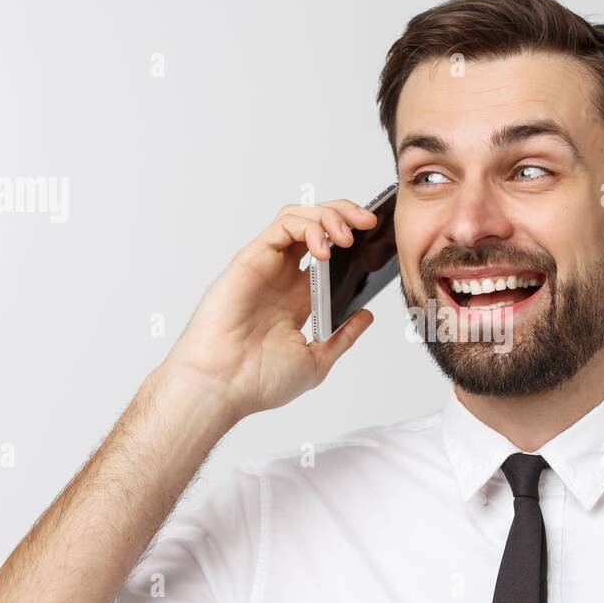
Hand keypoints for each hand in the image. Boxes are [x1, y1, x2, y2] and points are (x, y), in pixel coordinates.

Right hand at [159, 199, 378, 423]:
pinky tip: (324, 249)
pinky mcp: (252, 258)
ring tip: (349, 236)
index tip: (379, 243)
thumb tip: (365, 316)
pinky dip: (309, 227)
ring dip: (330, 216)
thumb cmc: (258, 381)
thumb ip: (342, 337)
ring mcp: (268, 266)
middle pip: (317, 227)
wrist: (224, 386)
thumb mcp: (316, 360)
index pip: (330, 255)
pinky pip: (283, 225)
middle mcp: (283, 278)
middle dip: (346, 216)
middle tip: (369, 224)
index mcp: (299, 299)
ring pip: (300, 217)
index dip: (354, 243)